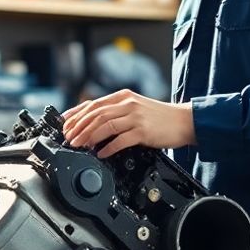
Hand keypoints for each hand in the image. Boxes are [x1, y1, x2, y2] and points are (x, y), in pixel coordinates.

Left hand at [61, 90, 195, 158]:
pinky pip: (120, 140)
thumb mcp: (136, 107)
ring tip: (79, 145)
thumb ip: (117, 112)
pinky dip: (108, 147)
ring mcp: (135, 117)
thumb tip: (93, 123)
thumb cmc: (160, 117)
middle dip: (79, 127)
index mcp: (123, 97)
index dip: (76, 114)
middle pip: (96, 114)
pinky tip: (100, 153)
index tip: (65, 124)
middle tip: (68, 137)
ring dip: (89, 136)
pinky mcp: (143, 131)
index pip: (93, 104)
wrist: (184, 121)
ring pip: (105, 125)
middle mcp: (128, 104)